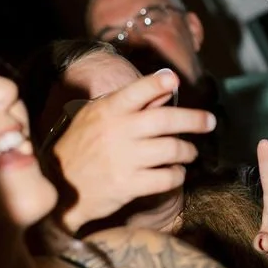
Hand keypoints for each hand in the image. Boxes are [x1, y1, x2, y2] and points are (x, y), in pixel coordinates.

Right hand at [54, 68, 214, 230]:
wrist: (58, 187)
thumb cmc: (81, 146)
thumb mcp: (96, 117)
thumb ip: (131, 103)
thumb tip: (166, 89)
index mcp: (108, 110)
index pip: (137, 91)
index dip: (157, 83)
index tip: (174, 79)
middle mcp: (117, 131)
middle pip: (166, 120)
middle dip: (194, 120)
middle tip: (209, 122)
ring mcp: (123, 159)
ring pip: (171, 150)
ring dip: (187, 151)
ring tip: (189, 153)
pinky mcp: (128, 185)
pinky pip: (166, 178)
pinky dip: (177, 175)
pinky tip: (176, 173)